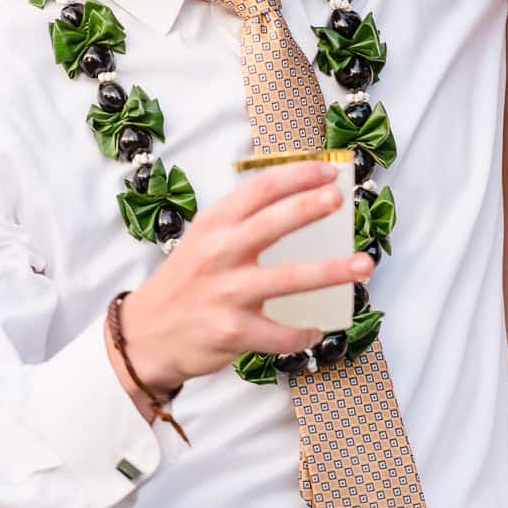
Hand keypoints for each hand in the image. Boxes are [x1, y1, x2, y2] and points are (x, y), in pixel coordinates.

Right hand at [111, 161, 372, 396]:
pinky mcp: (231, 331)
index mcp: (215, 224)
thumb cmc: (187, 282)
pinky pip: (280, 333)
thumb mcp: (205, 239)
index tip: (330, 172)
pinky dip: (303, 332)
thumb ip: (244, 222)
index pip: (259, 189)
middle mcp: (219, 253)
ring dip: (331, 272)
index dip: (298, 175)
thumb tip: (305, 202)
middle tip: (341, 200)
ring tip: (363, 266)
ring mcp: (226, 293)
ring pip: (287, 278)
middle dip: (309, 209)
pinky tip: (316, 328)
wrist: (143, 335)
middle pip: (272, 224)